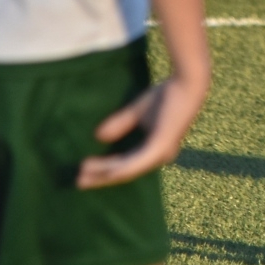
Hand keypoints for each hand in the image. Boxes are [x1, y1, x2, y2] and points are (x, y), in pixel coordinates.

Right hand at [77, 70, 208, 188]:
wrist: (186, 83)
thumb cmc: (167, 95)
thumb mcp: (137, 112)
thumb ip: (120, 124)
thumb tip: (98, 137)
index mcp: (156, 150)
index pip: (127, 164)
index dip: (105, 168)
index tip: (84, 169)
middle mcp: (159, 157)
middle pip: (124, 172)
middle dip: (100, 177)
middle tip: (78, 181)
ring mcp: (161, 154)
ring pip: (126, 170)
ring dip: (104, 173)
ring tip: (82, 173)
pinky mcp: (160, 148)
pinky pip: (135, 163)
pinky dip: (118, 168)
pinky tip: (103, 171)